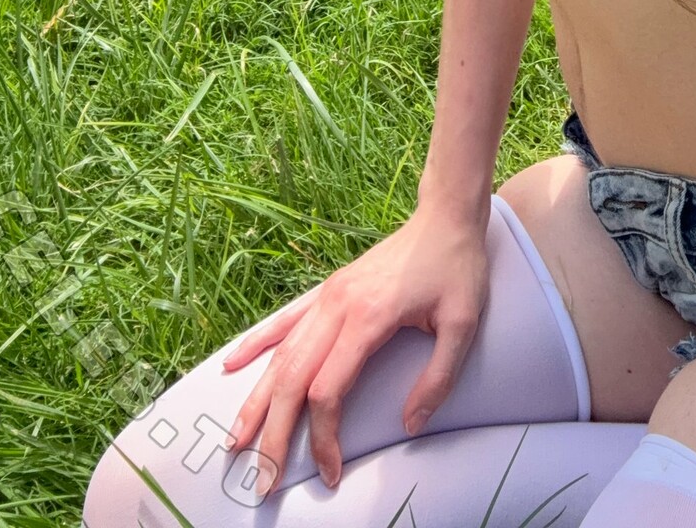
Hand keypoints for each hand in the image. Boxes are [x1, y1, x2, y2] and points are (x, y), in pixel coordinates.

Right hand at [218, 205, 490, 496]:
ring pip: (281, 354)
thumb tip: (409, 425)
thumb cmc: (456, 268)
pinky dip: (256, 344)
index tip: (330, 471)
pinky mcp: (328, 289)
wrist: (446, 217)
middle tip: (262, 479)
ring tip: (236, 438)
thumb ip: (438, 378)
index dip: (323, 437)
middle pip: (293, 378)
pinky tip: (233, 364)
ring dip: (257, 399)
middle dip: (274, 433)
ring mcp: (329, 295)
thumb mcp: (463, 323)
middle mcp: (338, 306)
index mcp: (368, 317)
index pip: (328, 391)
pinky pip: (284, 320)